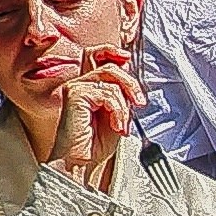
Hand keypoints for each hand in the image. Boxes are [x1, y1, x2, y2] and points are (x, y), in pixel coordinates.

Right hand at [32, 53, 138, 185]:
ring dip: (124, 106)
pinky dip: (118, 111)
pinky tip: (116, 126)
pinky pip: (108, 93)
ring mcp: (76, 88)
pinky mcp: (75, 94)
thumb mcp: (117, 113)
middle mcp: (79, 84)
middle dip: (131, 83)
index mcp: (88, 86)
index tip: (128, 60)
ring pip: (112, 80)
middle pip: (111, 67)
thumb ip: (122, 95)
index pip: (100, 59)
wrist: (81, 162)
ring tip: (122, 124)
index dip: (114, 53)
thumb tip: (132, 82)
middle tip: (140, 102)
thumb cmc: (94, 144)